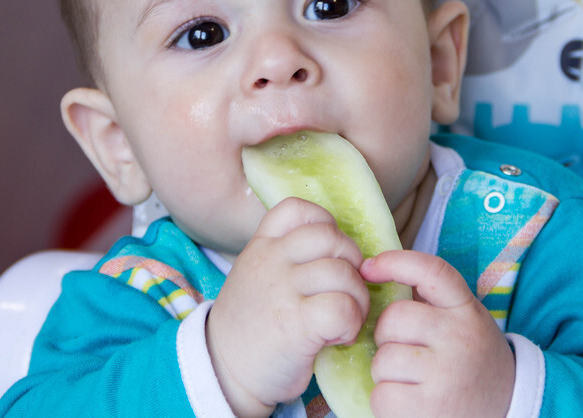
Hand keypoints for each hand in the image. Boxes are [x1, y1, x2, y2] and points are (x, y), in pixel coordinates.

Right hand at [206, 197, 370, 416]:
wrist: (223, 373)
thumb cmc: (253, 328)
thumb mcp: (258, 277)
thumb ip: (289, 258)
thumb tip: (346, 257)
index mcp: (262, 246)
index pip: (298, 209)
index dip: (326, 225)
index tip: (329, 254)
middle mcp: (270, 261)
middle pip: (331, 238)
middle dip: (352, 264)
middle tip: (347, 292)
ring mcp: (281, 290)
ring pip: (343, 273)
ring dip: (358, 299)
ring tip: (346, 319)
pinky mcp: (295, 323)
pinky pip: (343, 307)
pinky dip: (352, 323)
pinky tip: (340, 336)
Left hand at [360, 250, 515, 417]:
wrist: (509, 406)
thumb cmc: (470, 359)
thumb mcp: (462, 321)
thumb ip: (430, 302)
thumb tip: (371, 275)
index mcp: (466, 310)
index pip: (432, 272)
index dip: (395, 263)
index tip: (368, 267)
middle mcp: (459, 338)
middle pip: (392, 320)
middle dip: (386, 337)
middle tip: (405, 352)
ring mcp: (446, 374)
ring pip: (383, 360)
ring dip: (385, 373)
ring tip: (411, 381)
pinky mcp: (431, 408)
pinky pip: (382, 395)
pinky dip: (386, 401)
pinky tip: (408, 402)